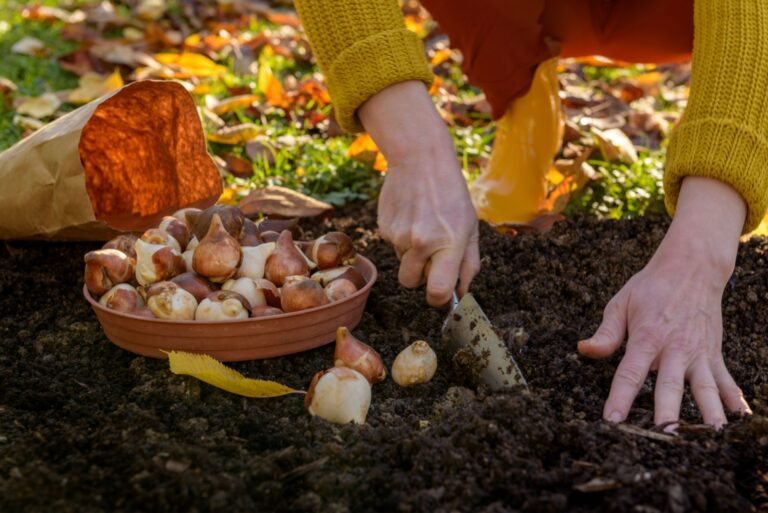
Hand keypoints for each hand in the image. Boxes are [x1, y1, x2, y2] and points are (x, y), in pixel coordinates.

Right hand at [358, 81, 479, 305]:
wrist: (420, 160)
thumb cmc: (451, 194)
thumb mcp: (471, 226)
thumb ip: (469, 264)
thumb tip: (461, 294)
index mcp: (449, 243)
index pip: (437, 291)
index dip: (438, 298)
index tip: (441, 293)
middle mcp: (421, 243)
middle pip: (411, 283)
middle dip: (421, 276)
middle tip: (432, 254)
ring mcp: (399, 236)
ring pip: (402, 264)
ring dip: (412, 255)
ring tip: (423, 226)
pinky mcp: (384, 228)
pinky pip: (393, 247)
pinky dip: (402, 238)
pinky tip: (411, 215)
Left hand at [579, 177, 751, 427]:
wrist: (692, 268)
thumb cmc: (651, 288)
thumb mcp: (621, 304)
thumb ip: (606, 333)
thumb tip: (583, 350)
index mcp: (647, 337)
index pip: (630, 373)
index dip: (619, 396)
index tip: (612, 420)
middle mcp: (675, 349)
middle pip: (670, 386)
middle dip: (668, 412)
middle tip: (665, 436)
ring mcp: (698, 353)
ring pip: (704, 388)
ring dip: (708, 412)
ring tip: (712, 435)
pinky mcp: (714, 354)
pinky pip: (725, 380)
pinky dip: (734, 399)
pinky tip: (741, 419)